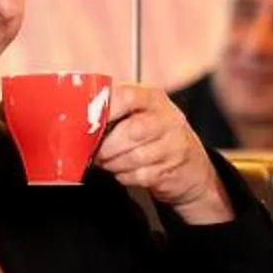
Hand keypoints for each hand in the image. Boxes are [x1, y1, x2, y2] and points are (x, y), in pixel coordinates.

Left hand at [93, 81, 231, 223]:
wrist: (192, 167)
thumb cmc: (158, 136)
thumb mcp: (140, 113)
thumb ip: (115, 110)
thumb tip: (80, 118)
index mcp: (152, 98)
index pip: (126, 96)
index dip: (104, 111)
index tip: (88, 123)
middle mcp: (166, 118)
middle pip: (132, 130)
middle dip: (107, 146)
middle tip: (96, 151)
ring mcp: (173, 144)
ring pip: (135, 156)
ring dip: (114, 164)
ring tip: (109, 162)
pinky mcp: (172, 168)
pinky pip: (141, 175)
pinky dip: (125, 176)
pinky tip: (124, 171)